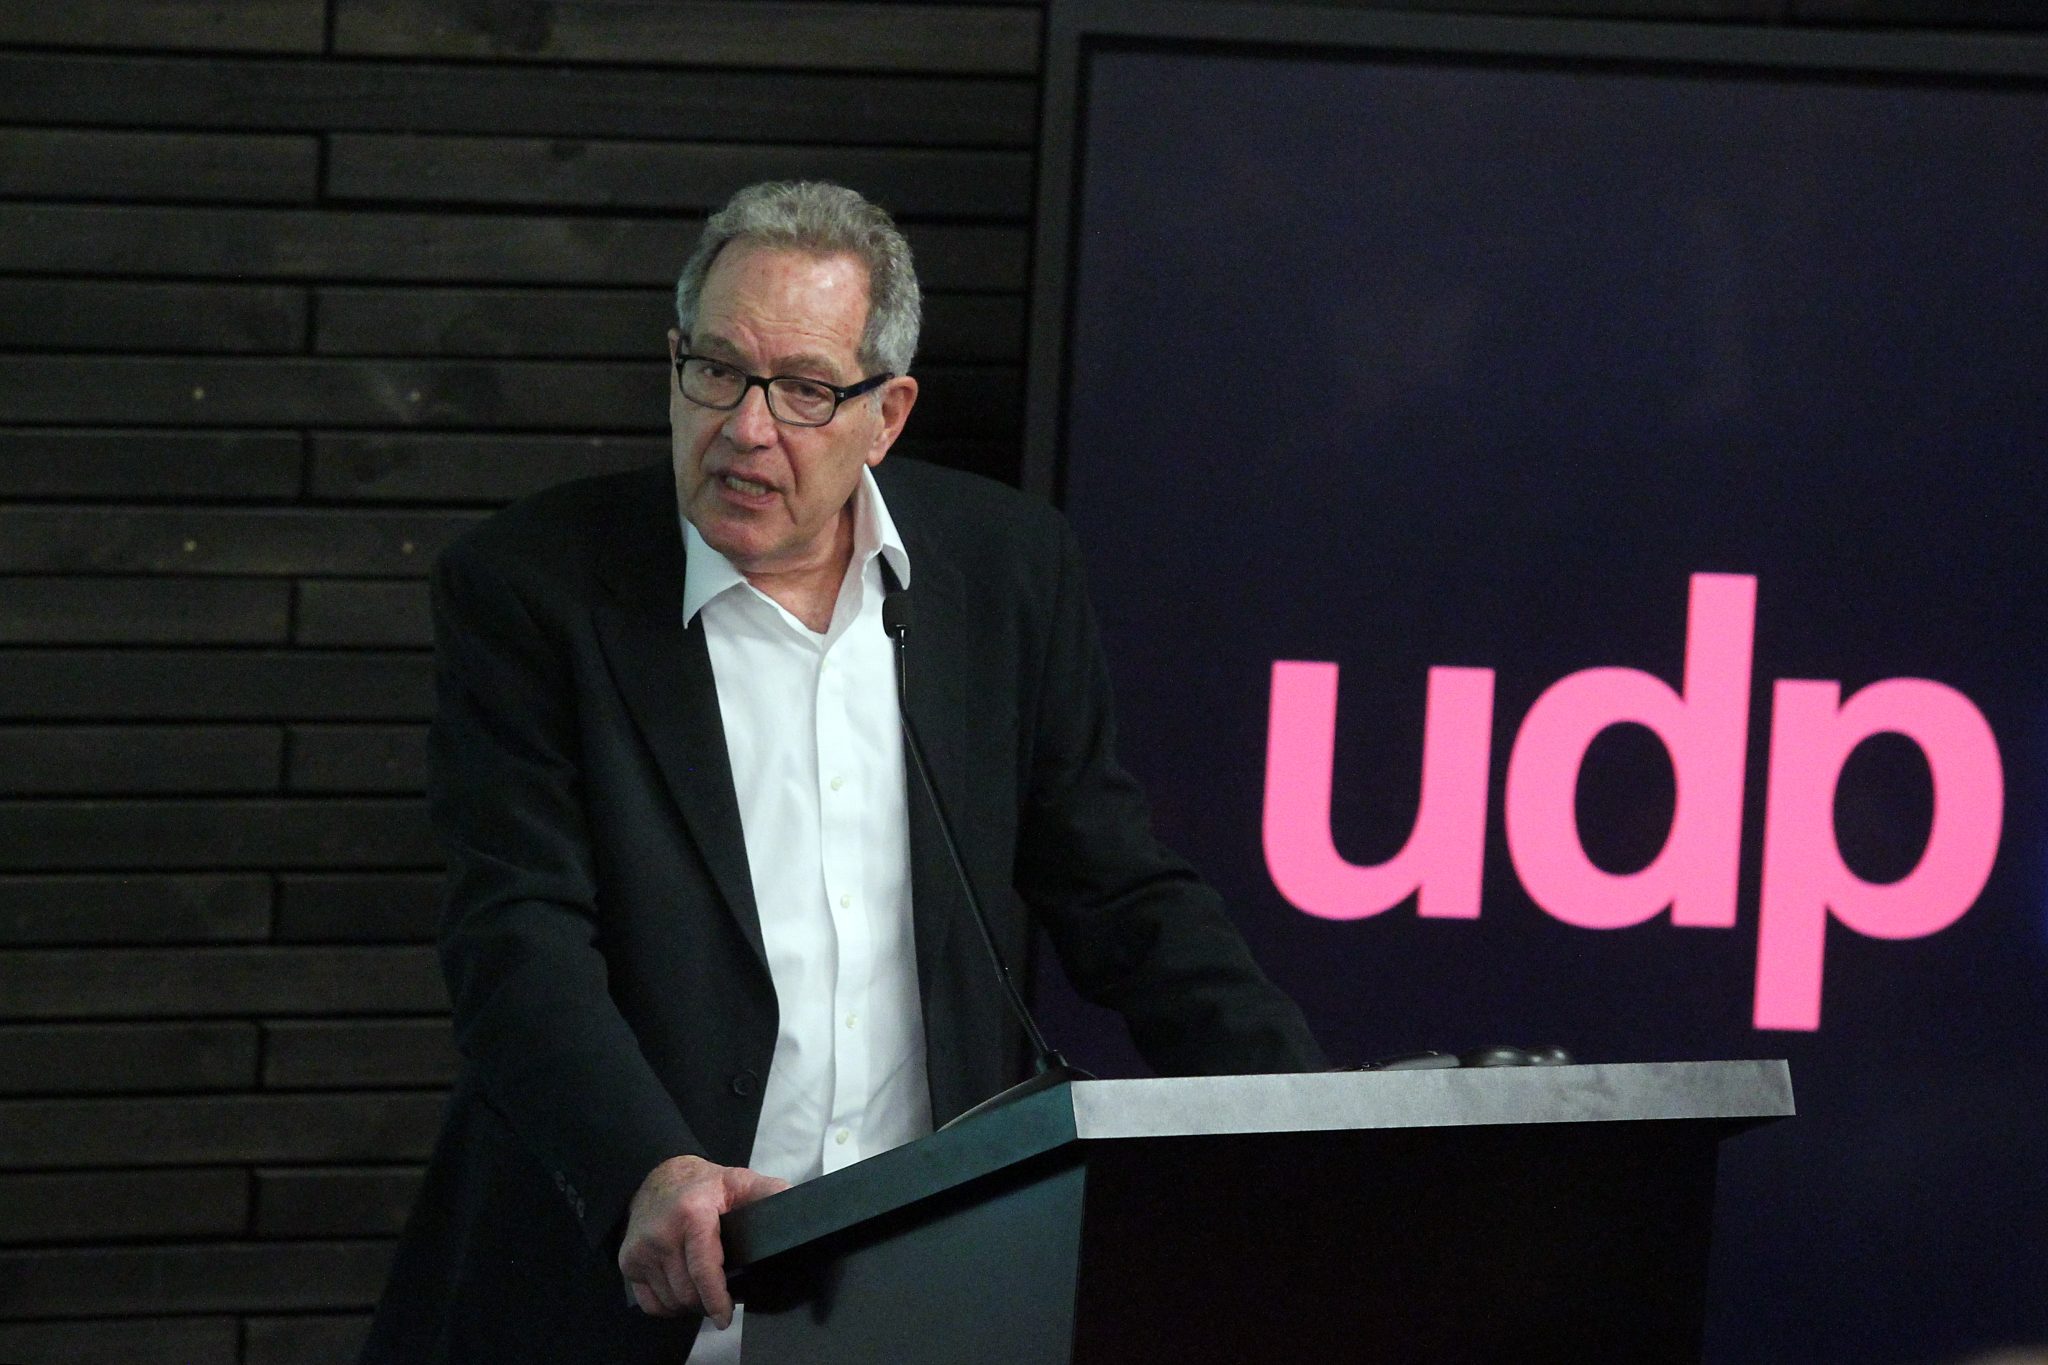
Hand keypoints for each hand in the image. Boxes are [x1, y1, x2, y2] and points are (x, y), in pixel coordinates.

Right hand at [617, 1154, 788, 1324]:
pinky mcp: (628, 1262)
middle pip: (688, 1292)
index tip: (725, 1315)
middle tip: (721, 1297)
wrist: (658, 1176)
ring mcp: (641, 1249)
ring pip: (671, 1301)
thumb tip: (798, 1207)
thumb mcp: (740, 1181)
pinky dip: (669, 1306)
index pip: (703, 1267)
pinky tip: (683, 1291)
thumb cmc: (703, 1185)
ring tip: (704, 1290)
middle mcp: (661, 1233)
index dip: (716, 1297)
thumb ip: (768, 1193)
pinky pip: (651, 1304)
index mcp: (692, 1213)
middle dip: (708, 1302)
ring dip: (690, 1305)